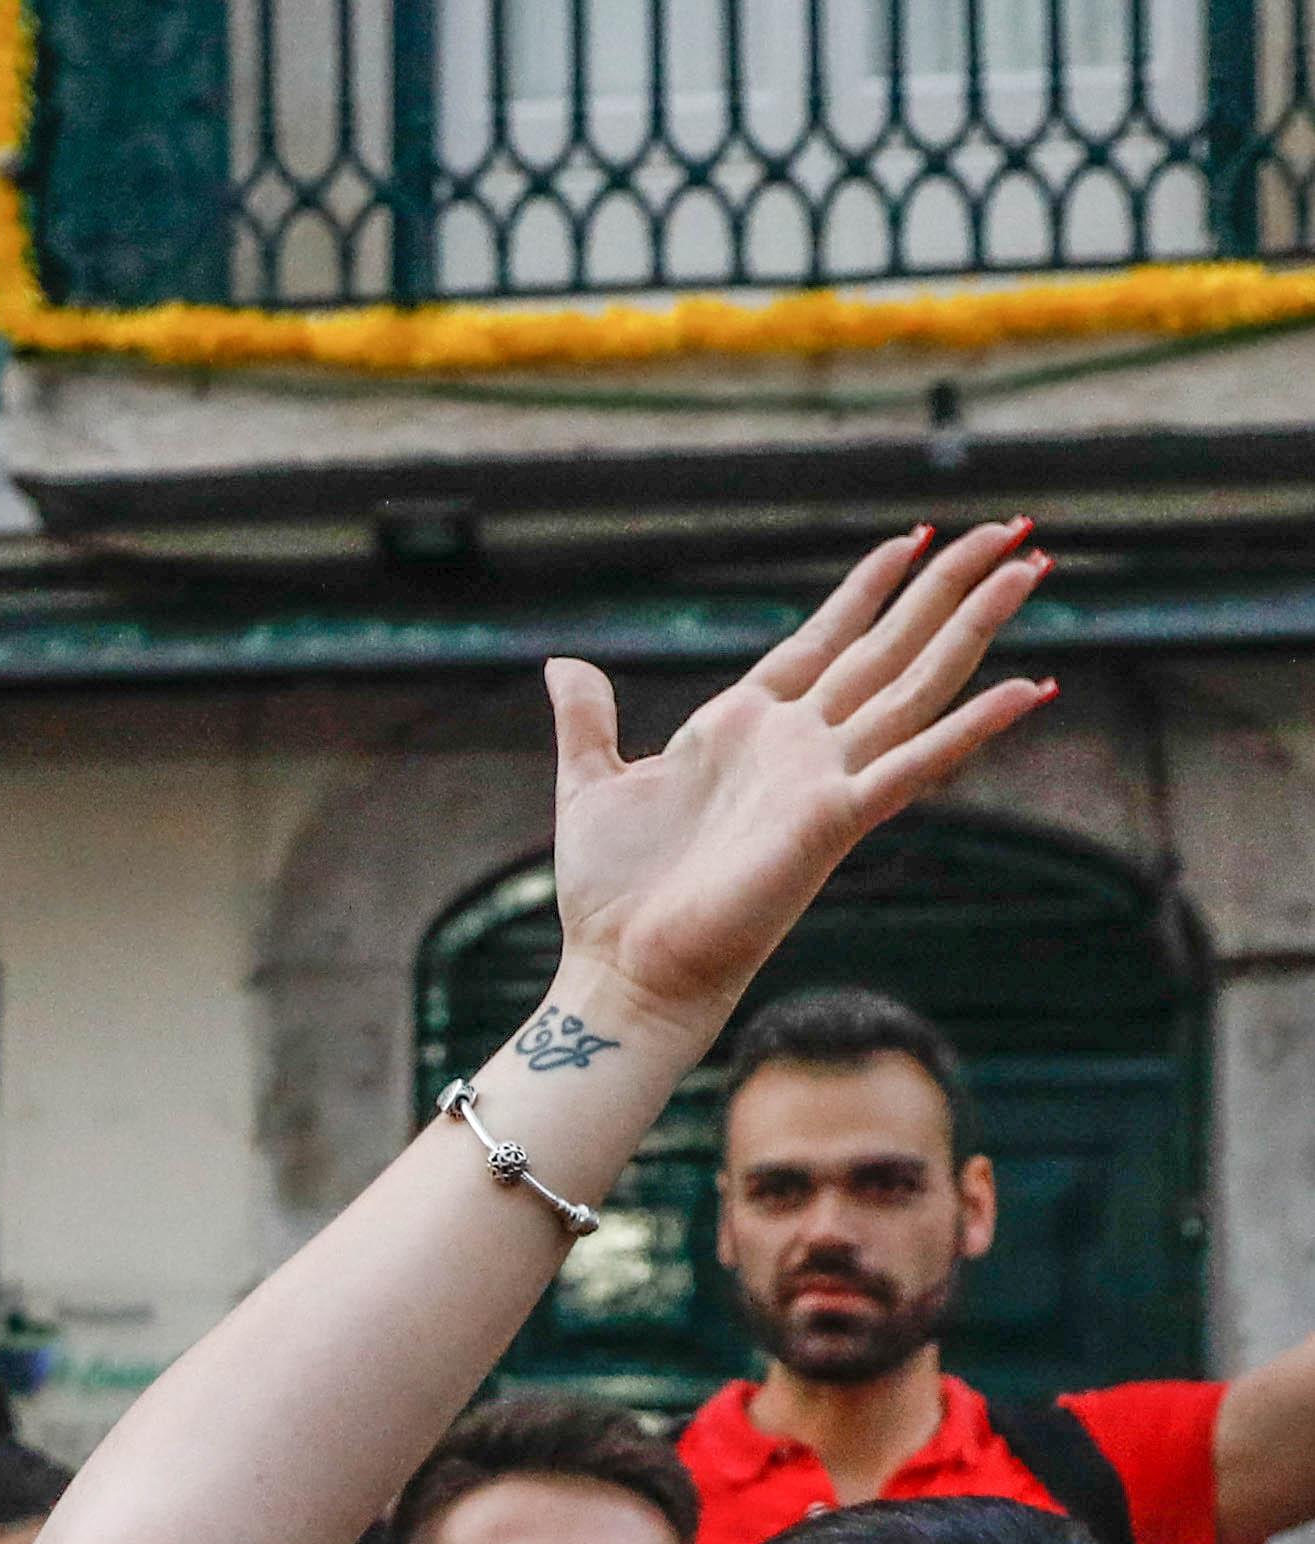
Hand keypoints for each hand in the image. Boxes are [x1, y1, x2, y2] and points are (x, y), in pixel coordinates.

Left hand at [544, 522, 1048, 1048]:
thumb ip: (588, 719)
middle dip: (948, 586)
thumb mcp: (591, 782)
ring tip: (1030, 568)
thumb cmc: (609, 890)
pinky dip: (970, 728)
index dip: (867, 588)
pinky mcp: (832, 820)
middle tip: (1011, 529)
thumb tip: (563, 663)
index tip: (911, 539)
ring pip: (916, 684)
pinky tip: (1029, 689)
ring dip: (974, 626)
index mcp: (744, 726)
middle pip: (889, 645)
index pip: (823, 638)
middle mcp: (796, 745)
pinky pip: (914, 765)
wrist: (622, 965)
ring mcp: (821, 779)